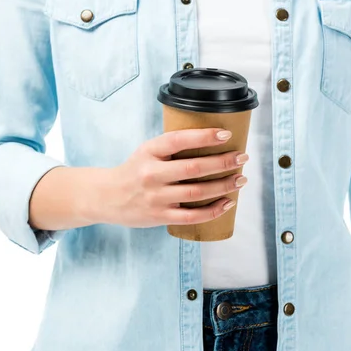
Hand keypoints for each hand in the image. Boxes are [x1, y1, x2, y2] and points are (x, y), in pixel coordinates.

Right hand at [103, 128, 248, 227]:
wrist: (107, 197)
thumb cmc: (135, 170)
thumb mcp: (148, 151)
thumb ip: (172, 146)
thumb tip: (213, 139)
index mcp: (149, 151)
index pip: (179, 140)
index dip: (204, 136)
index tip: (227, 134)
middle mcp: (151, 174)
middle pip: (194, 168)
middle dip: (223, 162)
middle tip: (242, 158)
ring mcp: (156, 197)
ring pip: (197, 192)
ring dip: (224, 185)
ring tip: (240, 179)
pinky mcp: (160, 216)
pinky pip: (192, 216)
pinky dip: (213, 210)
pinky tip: (228, 202)